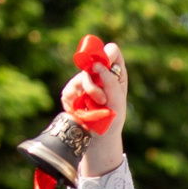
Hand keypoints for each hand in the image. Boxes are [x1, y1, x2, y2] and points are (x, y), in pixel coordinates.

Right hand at [66, 38, 127, 175]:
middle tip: (102, 99)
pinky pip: (70, 91)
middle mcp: (98, 73)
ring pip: (80, 78)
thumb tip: (97, 65)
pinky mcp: (70, 91)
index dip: (107, 54)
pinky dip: (77, 103)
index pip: (111, 52)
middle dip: (95, 82)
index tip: (103, 64)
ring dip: (89, 95)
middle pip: (92, 62)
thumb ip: (110, 82)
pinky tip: (83, 111)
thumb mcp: (117, 100)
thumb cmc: (112, 118)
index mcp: (115, 72)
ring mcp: (82, 81)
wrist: (98, 136)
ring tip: (95, 108)